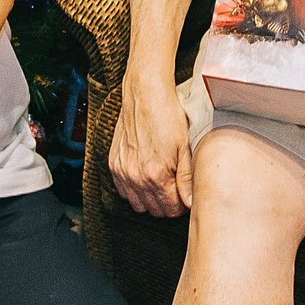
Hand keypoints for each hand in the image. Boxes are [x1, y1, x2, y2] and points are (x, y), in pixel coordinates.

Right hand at [108, 74, 194, 217]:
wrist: (144, 94)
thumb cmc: (168, 116)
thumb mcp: (185, 147)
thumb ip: (187, 179)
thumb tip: (190, 204)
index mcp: (156, 175)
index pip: (170, 209)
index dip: (182, 205)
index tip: (186, 195)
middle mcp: (136, 177)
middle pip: (155, 210)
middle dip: (168, 203)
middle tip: (177, 188)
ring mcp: (122, 171)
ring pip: (138, 205)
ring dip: (151, 199)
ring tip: (162, 183)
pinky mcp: (114, 164)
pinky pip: (124, 192)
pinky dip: (135, 190)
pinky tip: (146, 177)